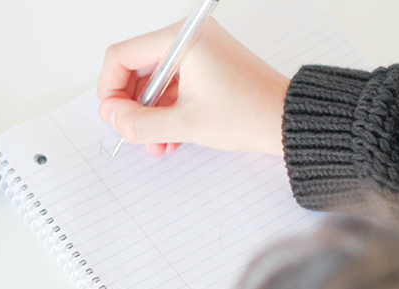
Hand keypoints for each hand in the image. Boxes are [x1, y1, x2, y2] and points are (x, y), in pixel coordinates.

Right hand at [97, 18, 287, 156]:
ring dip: (149, 113)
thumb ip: (138, 122)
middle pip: (135, 67)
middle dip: (132, 105)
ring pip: (152, 80)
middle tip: (133, 131)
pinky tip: (169, 135)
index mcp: (182, 40)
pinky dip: (165, 109)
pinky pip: (171, 84)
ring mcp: (198, 50)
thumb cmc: (250, 114)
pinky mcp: (205, 64)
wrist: (287, 120)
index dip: (110, 89)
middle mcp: (188, 38)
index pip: (121, 56)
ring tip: (156, 141)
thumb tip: (111, 115)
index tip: (114, 116)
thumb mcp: (185, 124)